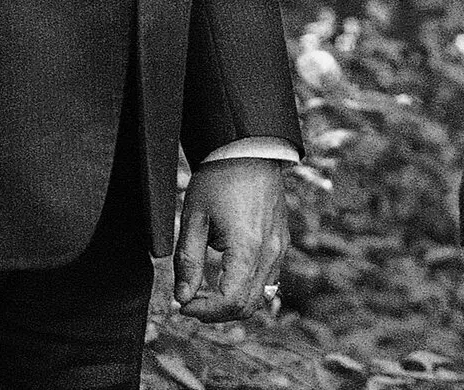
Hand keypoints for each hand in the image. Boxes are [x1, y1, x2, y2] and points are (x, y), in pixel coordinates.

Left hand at [174, 157, 288, 322]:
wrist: (251, 150)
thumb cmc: (218, 180)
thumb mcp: (193, 219)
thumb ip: (187, 262)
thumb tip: (182, 298)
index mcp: (248, 245)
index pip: (232, 300)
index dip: (204, 311)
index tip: (182, 305)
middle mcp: (270, 250)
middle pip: (249, 305)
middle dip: (216, 313)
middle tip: (189, 302)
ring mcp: (280, 246)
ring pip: (262, 296)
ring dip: (232, 304)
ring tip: (204, 293)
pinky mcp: (281, 242)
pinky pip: (269, 279)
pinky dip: (247, 290)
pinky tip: (224, 279)